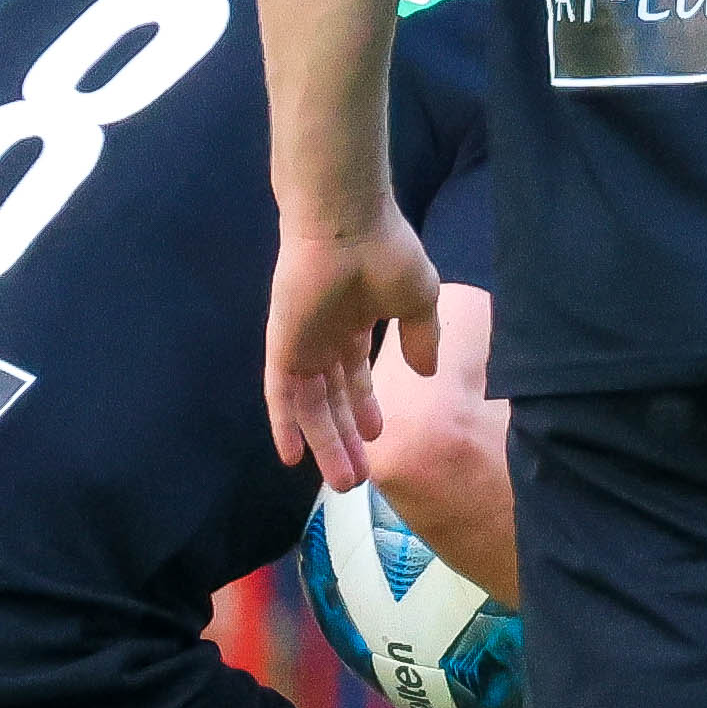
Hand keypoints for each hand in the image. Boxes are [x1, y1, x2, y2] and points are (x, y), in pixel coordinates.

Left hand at [265, 208, 444, 483]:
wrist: (345, 226)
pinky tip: (292, 457)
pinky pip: (280, 394)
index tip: (375, 436)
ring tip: (345, 481)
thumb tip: (426, 371)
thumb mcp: (418, 300)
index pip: (355, 375)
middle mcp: (325, 339)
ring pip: (312, 407)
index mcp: (355, 323)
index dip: (364, 407)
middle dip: (345, 439)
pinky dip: (283, 425)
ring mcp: (302, 345)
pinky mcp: (283, 347)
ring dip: (325, 444)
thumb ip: (422, 338)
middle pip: (333, 401)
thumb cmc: (386, 254)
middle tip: (358, 478)